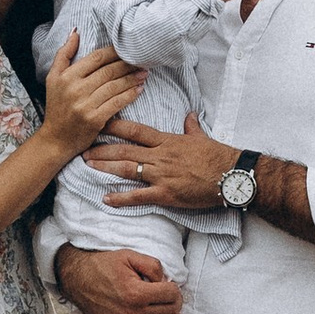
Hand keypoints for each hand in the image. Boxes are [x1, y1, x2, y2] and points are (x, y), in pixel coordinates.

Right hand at [41, 30, 144, 155]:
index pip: (95, 59)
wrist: (55, 140)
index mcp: (66, 76)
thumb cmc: (56, 106)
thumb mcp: (52, 78)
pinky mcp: (94, 119)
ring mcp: (85, 105)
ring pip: (114, 86)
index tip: (127, 49)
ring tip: (144, 73)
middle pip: (108, 71)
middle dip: (127, 65)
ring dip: (132, 78)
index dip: (114, 52)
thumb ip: (63, 53)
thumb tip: (75, 32)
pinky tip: (139, 89)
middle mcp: (75, 89)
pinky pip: (117, 103)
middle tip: (142, 60)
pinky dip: (130, 95)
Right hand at [54, 244, 182, 313]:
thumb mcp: (129, 256)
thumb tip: (166, 282)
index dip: (175, 289)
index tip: (170, 287)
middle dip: (175, 304)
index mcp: (136, 293)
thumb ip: (153, 265)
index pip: (172, 295)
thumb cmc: (103, 266)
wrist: (77, 279)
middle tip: (171, 299)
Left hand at [88, 110, 242, 212]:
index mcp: (167, 140)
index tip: (99, 122)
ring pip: (126, 169)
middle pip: (124, 149)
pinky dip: (121, 198)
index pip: (135, 130)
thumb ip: (191, 126)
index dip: (115, 126)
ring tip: (87, 165)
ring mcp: (161, 175)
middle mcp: (160, 156)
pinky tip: (106, 198)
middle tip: (83, 147)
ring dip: (105, 167)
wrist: (231, 175)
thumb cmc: (218, 156)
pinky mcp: (165, 194)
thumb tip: (190, 114)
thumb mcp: (202, 137)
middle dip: (102, 148)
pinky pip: (138, 196)